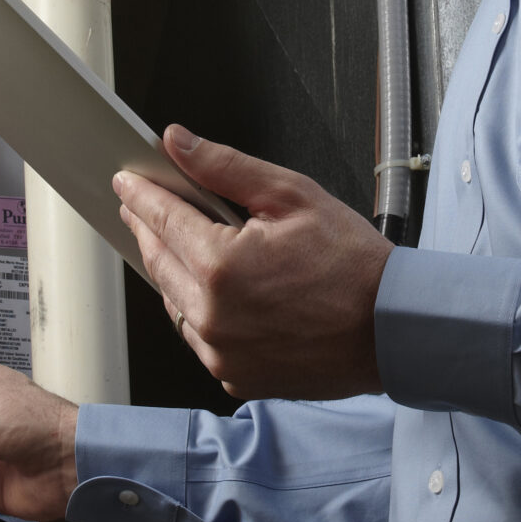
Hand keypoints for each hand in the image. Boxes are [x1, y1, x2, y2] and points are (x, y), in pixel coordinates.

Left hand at [115, 125, 392, 401]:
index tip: (127, 181)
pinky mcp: (235, 378)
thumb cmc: (354, 267)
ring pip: (175, 303)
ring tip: (179, 244)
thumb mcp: (292, 196)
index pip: (161, 218)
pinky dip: (199, 311)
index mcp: (221, 267)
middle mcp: (213, 317)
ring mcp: (221, 354)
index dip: (140, 194)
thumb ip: (225, 168)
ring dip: (172, 271)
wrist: (393, 330)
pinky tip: (213, 291)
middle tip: (142, 207)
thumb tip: (178, 144)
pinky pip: (200, 338)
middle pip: (159, 261)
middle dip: (148, 228)